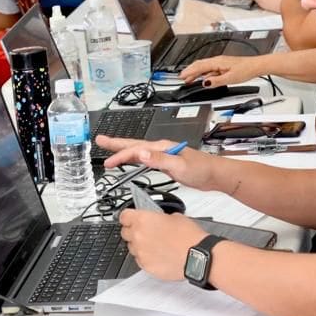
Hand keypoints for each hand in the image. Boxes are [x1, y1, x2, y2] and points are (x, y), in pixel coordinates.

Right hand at [97, 136, 214, 189]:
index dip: (120, 156)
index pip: (135, 150)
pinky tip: (130, 161)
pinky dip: (133, 159)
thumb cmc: (201, 170)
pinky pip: (144, 158)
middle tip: (99, 140)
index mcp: (161, 147)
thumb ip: (160, 160)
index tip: (108, 163)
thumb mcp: (180, 166)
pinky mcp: (165, 162)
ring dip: (123, 151)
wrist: (216, 174)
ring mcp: (162, 155)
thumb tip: (141, 154)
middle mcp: (160, 148)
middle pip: (133, 145)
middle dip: (115, 143)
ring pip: (137, 151)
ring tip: (109, 149)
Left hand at [119, 210, 206, 279]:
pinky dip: (146, 257)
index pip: (124, 216)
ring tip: (155, 245)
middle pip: (125, 232)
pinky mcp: (146, 266)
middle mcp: (138, 236)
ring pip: (132, 248)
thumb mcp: (174, 216)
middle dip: (133, 232)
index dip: (128, 217)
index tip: (130, 219)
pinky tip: (158, 255)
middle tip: (145, 232)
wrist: (197, 256)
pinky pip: (140, 260)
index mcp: (142, 220)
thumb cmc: (188, 236)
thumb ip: (158, 218)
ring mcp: (140, 252)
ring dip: (139, 246)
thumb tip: (157, 220)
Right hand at [179, 54, 263, 86]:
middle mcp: (217, 61)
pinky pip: (210, 69)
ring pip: (204, 67)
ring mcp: (220, 63)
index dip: (189, 72)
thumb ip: (216, 81)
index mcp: (217, 62)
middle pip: (199, 65)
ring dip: (196, 73)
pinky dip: (204, 74)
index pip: (199, 67)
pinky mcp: (224, 66)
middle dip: (190, 71)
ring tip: (190, 79)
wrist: (256, 66)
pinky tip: (204, 78)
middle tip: (182, 78)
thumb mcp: (230, 78)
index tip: (181, 76)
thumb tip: (205, 83)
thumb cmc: (246, 69)